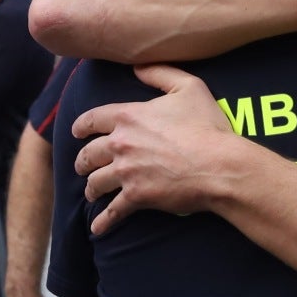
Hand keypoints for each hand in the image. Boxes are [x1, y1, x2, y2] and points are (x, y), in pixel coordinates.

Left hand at [70, 65, 249, 232]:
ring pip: (96, 182)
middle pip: (88, 154)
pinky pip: (113, 211)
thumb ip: (160, 73)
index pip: (92, 120)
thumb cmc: (207, 126)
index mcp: (128, 116)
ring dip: (92, 188)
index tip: (77, 133)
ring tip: (92, 193)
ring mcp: (126, 172)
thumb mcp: (189, 87)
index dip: (81, 126)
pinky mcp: (137, 196)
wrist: (219, 165)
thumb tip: (137, 67)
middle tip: (82, 166)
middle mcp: (120, 143)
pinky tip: (98, 228)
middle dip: (82, 161)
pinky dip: (104, 222)